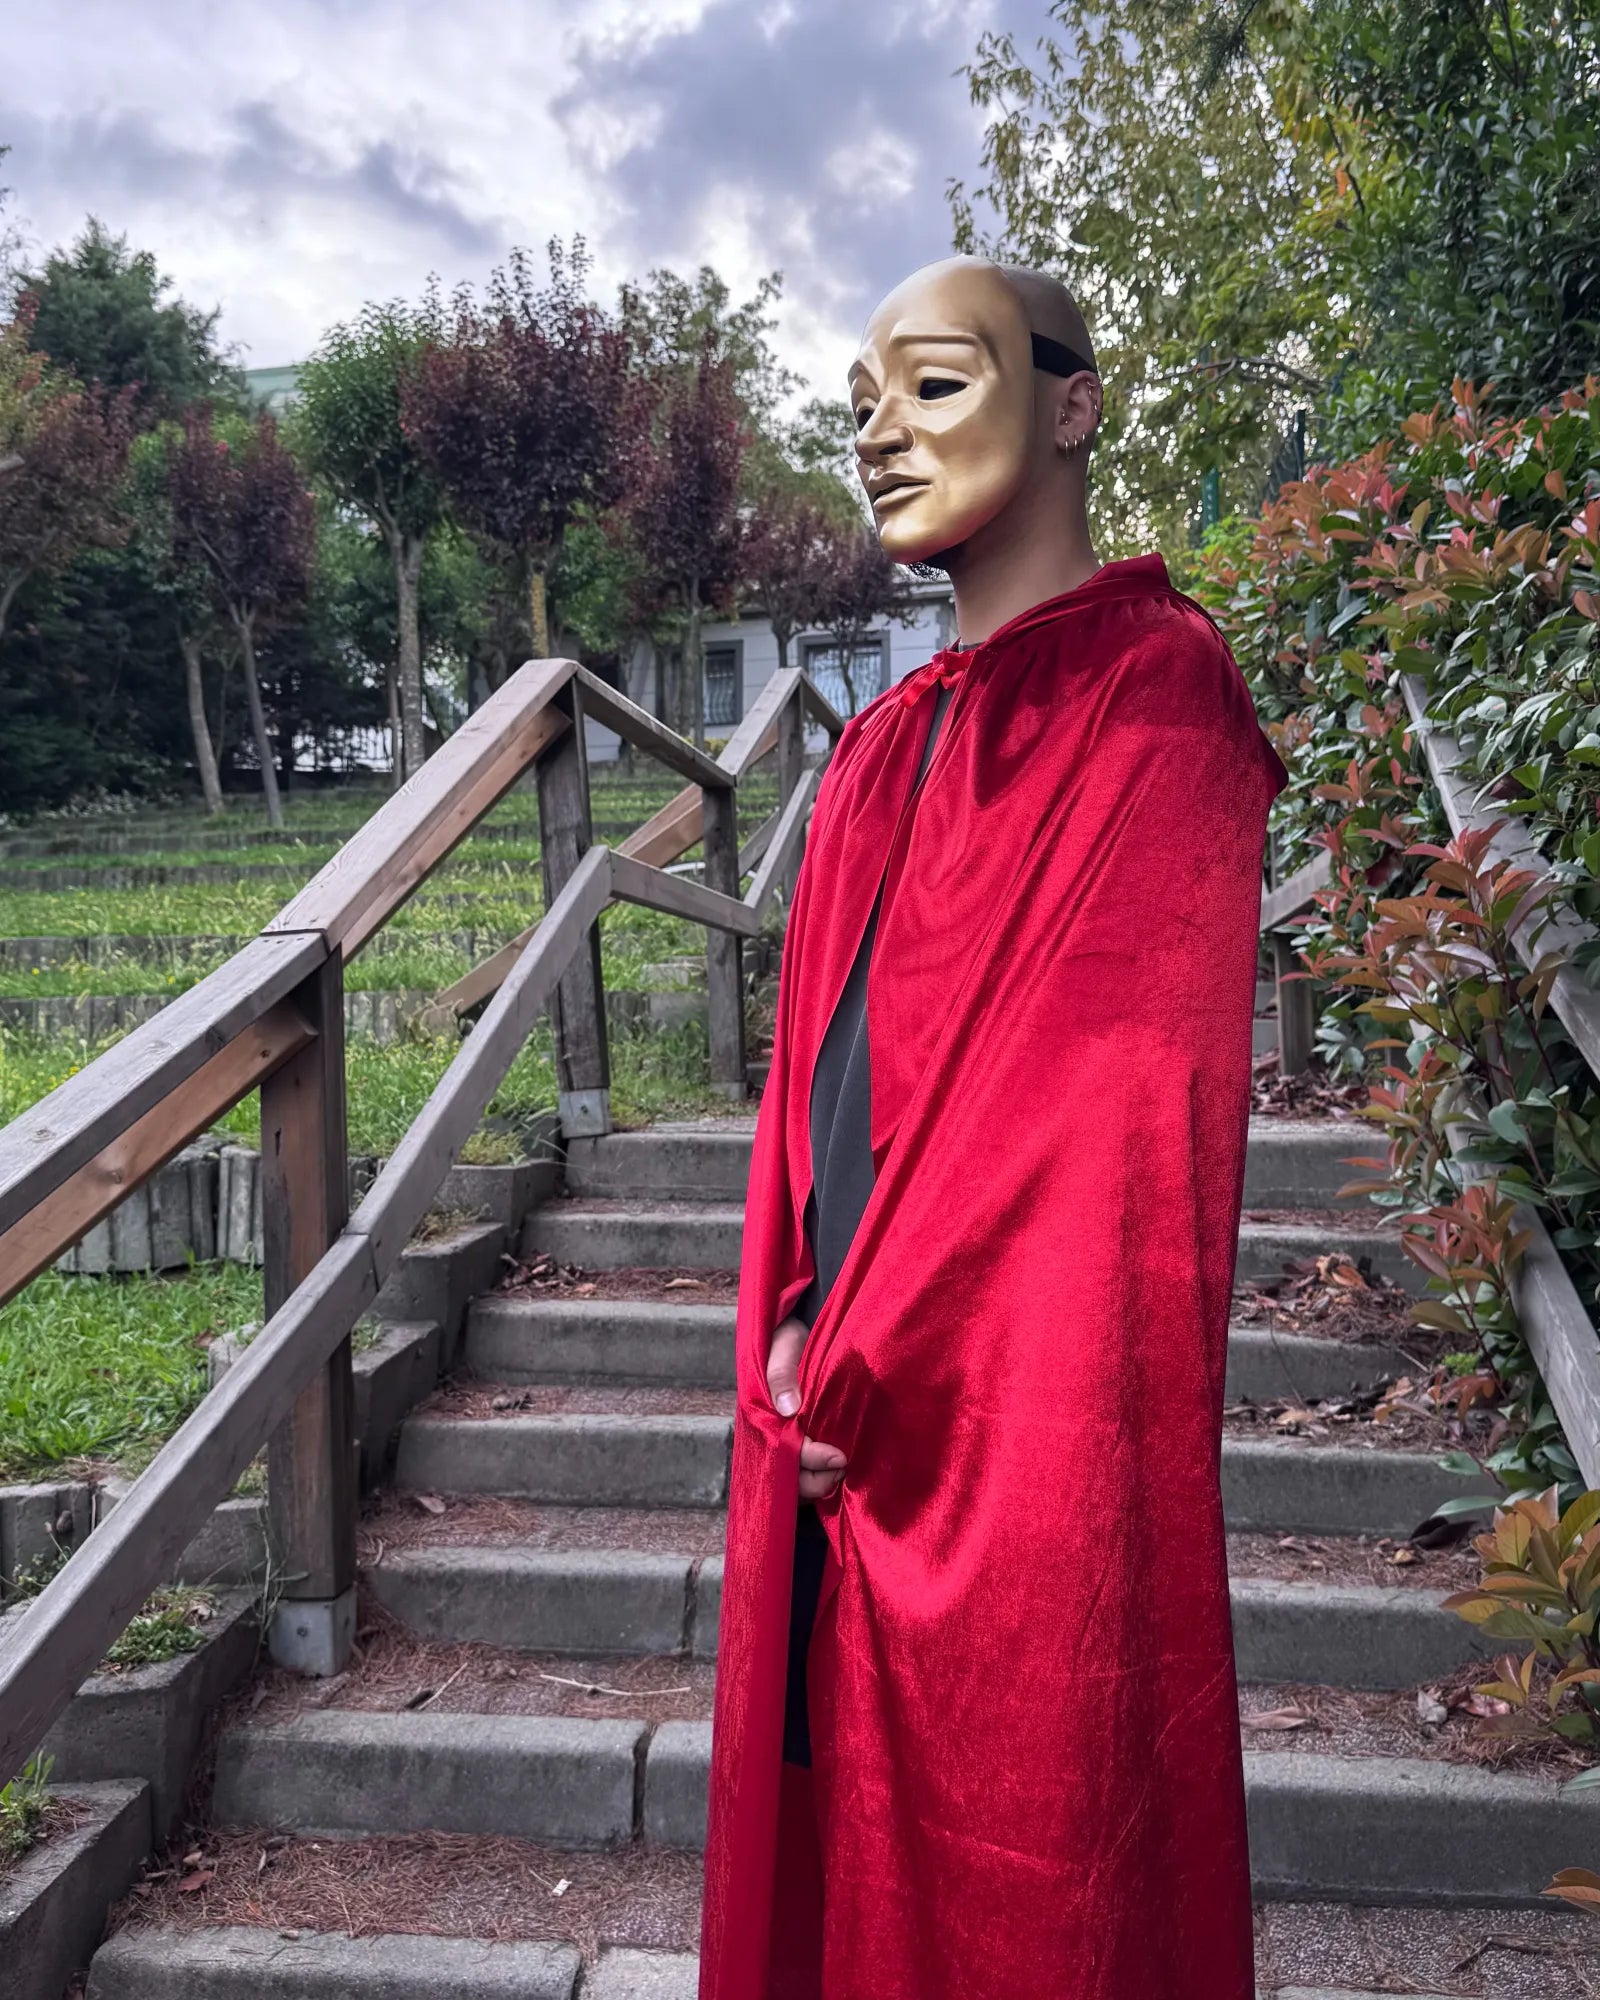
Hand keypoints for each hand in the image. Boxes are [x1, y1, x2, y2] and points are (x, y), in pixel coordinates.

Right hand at [766, 1314, 847, 1501]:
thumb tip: (789, 1409)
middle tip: (844, 1467)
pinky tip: (840, 1469)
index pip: (786, 1453)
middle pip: (790, 1479)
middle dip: (818, 1481)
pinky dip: (823, 1476)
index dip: (812, 1460)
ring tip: (844, 1470)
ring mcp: (787, 1444)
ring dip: (821, 1482)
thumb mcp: (782, 1350)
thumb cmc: (789, 1342)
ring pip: (799, 1483)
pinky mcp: (803, 1444)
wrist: (800, 1336)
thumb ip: (781, 1375)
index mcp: (763, 1418)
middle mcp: (772, 1437)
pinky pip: (808, 1474)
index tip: (839, 1457)